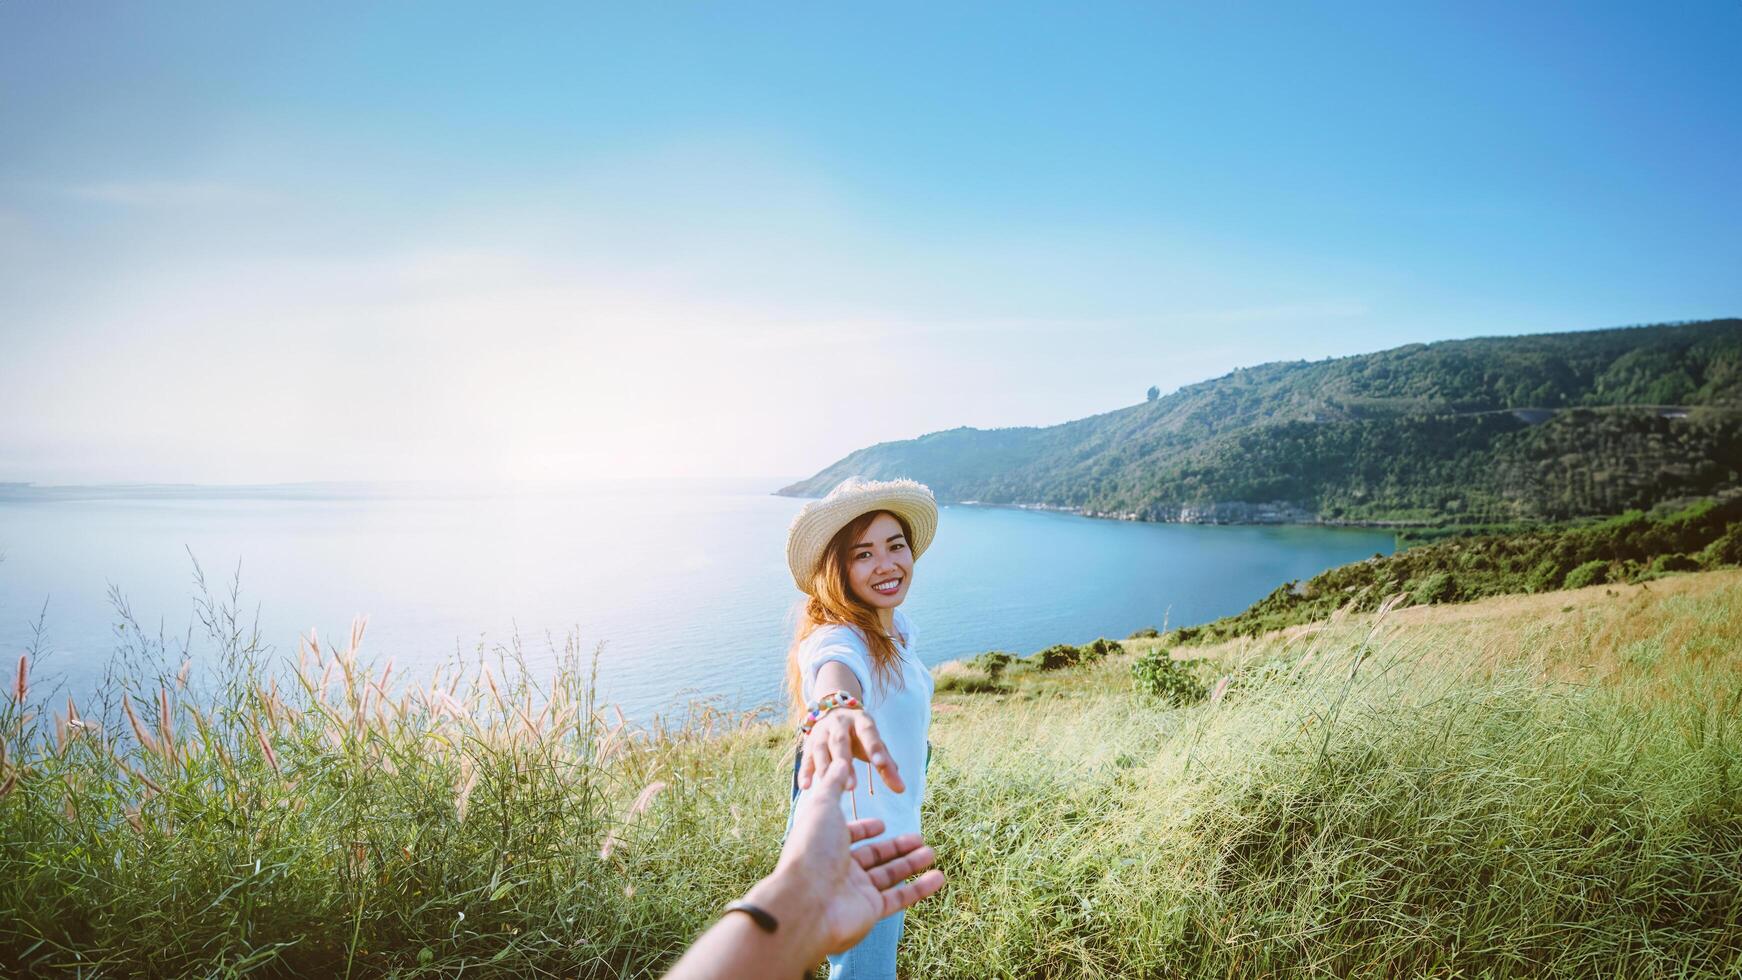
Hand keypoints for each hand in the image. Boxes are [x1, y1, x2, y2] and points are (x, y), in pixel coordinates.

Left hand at [750, 756, 943, 955]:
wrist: (806, 902)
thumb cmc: (812, 849)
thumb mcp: (822, 807)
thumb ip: (833, 784)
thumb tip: (839, 762)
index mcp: (826, 844)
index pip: (848, 836)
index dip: (864, 829)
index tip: (882, 824)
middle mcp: (839, 869)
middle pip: (874, 856)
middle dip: (897, 846)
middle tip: (919, 837)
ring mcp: (856, 892)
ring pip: (889, 875)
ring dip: (911, 863)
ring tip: (931, 852)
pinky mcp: (871, 910)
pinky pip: (900, 898)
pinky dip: (920, 888)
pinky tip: (938, 877)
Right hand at [798, 708, 903, 792]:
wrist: (834, 711)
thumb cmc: (859, 734)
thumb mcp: (874, 743)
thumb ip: (886, 765)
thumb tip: (900, 789)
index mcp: (861, 721)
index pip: (868, 732)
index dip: (874, 748)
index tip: (880, 764)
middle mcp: (839, 723)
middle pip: (841, 742)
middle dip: (845, 764)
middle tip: (852, 787)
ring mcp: (822, 731)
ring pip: (821, 748)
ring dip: (825, 768)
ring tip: (831, 788)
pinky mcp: (809, 742)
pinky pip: (806, 757)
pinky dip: (805, 771)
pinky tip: (806, 786)